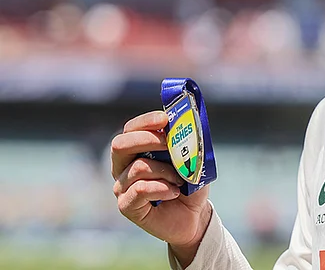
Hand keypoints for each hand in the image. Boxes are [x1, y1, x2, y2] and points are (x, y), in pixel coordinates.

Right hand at [111, 111, 211, 264]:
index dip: (146, 121)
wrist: (194, 215)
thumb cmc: (190, 184)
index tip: (165, 119)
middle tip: (169, 144)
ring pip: (138, 167)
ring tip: (180, 180)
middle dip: (148, 139)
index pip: (131, 129)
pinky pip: (140, 190)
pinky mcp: (126, 205)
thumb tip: (185, 124)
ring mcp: (122, 187)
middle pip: (120, 144)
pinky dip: (162, 188)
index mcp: (136, 150)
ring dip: (166, 171)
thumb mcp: (192, 159)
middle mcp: (123, 166)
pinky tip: (174, 192)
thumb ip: (186, 142)